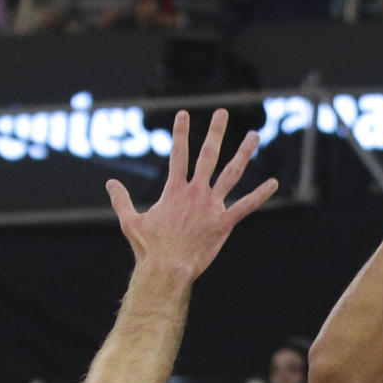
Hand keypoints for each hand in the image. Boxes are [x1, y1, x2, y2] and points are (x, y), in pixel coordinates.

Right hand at [106, 109, 277, 283]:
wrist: (167, 269)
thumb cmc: (148, 249)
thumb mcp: (130, 221)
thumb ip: (120, 199)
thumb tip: (109, 183)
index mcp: (174, 190)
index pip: (178, 154)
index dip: (180, 133)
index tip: (183, 114)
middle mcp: (195, 192)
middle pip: (208, 155)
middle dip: (215, 132)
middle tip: (223, 113)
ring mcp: (211, 206)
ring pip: (231, 173)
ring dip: (244, 153)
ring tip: (254, 135)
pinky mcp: (224, 223)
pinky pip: (246, 206)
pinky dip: (260, 194)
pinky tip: (273, 183)